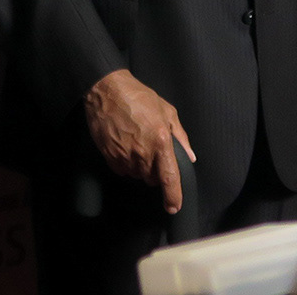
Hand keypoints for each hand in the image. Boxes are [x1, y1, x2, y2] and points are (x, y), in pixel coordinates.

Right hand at [84, 69, 194, 213]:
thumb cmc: (138, 97)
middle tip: (153, 149)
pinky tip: (125, 145)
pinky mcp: (109, 157)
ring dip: (141, 166)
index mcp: (161, 142)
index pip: (169, 178)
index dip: (173, 196)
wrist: (107, 91)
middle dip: (156, 170)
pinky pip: (122, 170)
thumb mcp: (167, 111)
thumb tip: (189, 157)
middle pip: (153, 179)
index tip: (174, 207)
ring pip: (138, 175)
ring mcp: (124, 156)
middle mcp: (143, 153)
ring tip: (138, 143)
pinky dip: (126, 163)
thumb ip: (180, 136)